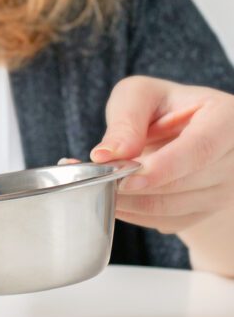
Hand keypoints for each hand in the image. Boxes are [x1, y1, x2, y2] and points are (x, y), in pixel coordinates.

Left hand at [90, 76, 233, 235]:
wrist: (174, 131)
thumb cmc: (158, 107)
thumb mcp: (138, 95)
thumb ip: (125, 120)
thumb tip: (108, 155)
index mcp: (227, 117)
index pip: (202, 148)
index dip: (164, 167)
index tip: (127, 178)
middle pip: (187, 183)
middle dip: (136, 187)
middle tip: (95, 180)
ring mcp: (225, 189)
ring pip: (174, 208)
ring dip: (129, 202)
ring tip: (96, 186)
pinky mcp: (205, 211)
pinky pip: (166, 221)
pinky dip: (134, 213)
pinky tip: (113, 196)